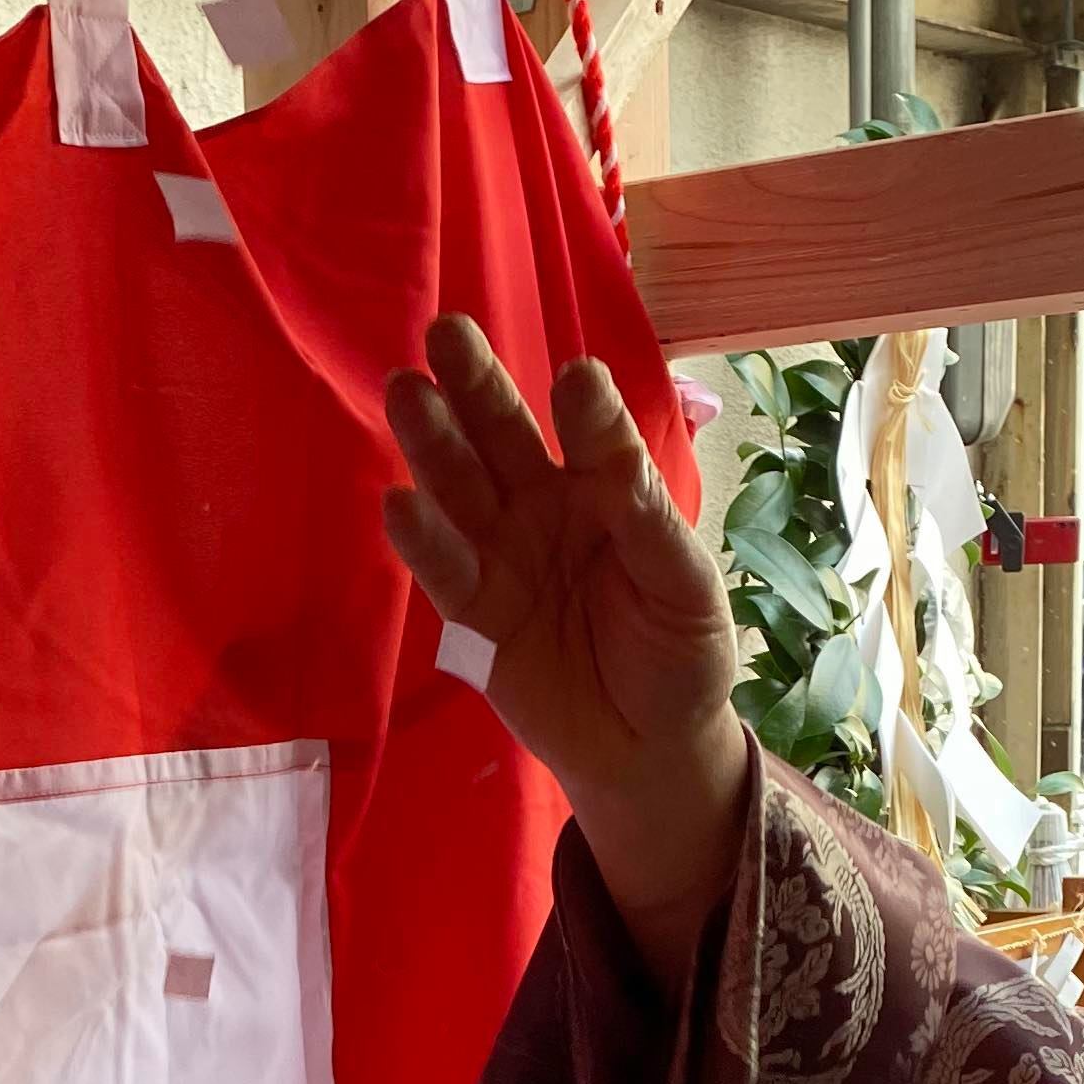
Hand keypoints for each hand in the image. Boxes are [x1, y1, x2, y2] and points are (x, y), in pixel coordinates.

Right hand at [384, 315, 742, 992]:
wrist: (651, 750)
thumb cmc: (681, 655)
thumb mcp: (684, 587)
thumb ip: (646, 521)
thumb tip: (606, 442)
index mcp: (607, 489)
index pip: (594, 438)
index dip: (586, 413)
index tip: (576, 380)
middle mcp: (545, 508)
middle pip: (504, 438)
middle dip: (476, 388)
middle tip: (445, 333)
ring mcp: (505, 557)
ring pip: (463, 490)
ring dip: (433, 444)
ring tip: (407, 392)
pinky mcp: (475, 616)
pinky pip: (446, 572)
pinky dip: (423, 541)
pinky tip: (398, 503)